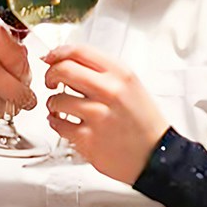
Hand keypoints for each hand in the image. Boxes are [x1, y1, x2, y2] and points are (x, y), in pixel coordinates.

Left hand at [43, 44, 169, 183]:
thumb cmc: (143, 121)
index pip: (79, 51)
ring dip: (53, 103)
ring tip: (61, 108)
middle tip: (51, 82)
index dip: (58, 53)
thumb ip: (102, 72)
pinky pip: (58, 125)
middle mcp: (110, 91)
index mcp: (121, 74)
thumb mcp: (131, 85)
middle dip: (50, 75)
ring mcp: (98, 116)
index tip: (51, 58)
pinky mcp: (89, 139)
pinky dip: (56, 123)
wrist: (156, 155)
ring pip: (57, 100)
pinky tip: (64, 123)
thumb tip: (67, 61)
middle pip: (63, 70)